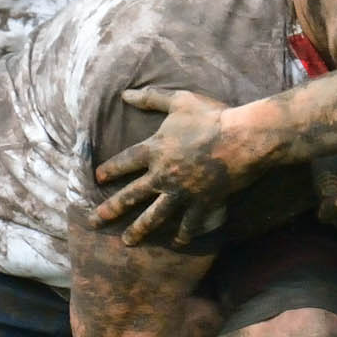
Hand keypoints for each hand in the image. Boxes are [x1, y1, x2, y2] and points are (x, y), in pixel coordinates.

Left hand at [95, 88, 243, 243]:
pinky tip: (177, 242)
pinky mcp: (202, 202)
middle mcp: (162, 175)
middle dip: (110, 209)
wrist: (242, 138)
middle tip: (94, 221)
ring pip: (154, 216)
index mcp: (155, 149)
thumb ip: (151, 98)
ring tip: (127, 242)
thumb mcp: (179, 100)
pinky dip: (184, 234)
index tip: (98, 178)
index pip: (124, 162)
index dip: (109, 170)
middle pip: (130, 196)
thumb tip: (125, 94)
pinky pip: (190, 223)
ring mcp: (182, 192)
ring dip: (139, 230)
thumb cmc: (211, 117)